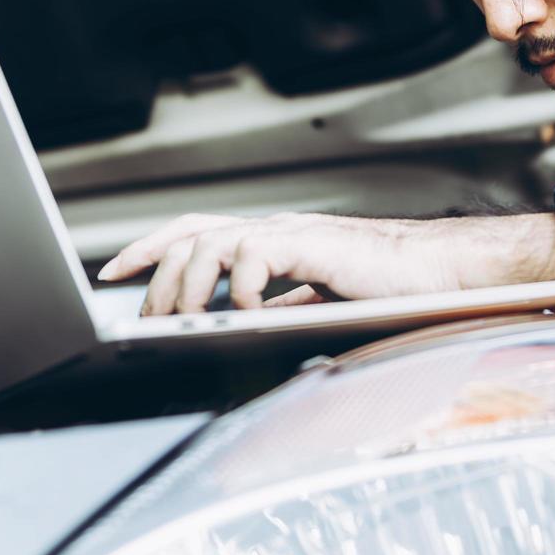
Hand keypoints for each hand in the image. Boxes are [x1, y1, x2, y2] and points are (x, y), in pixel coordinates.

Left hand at [96, 211, 554, 314]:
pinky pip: (252, 256)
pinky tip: (246, 313)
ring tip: (184, 321)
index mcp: (271, 239)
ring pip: (209, 243)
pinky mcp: (310, 244)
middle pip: (189, 235)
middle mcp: (274, 228)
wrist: (440, 274)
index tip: (114, 274)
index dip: (149, 249)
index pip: (194, 231)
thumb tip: (235, 326)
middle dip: (155, 275)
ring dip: (187, 285)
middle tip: (144, 316)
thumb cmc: (388, 287)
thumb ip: (279, 303)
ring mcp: (290, 233)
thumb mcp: (316, 299)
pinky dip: (238, 289)